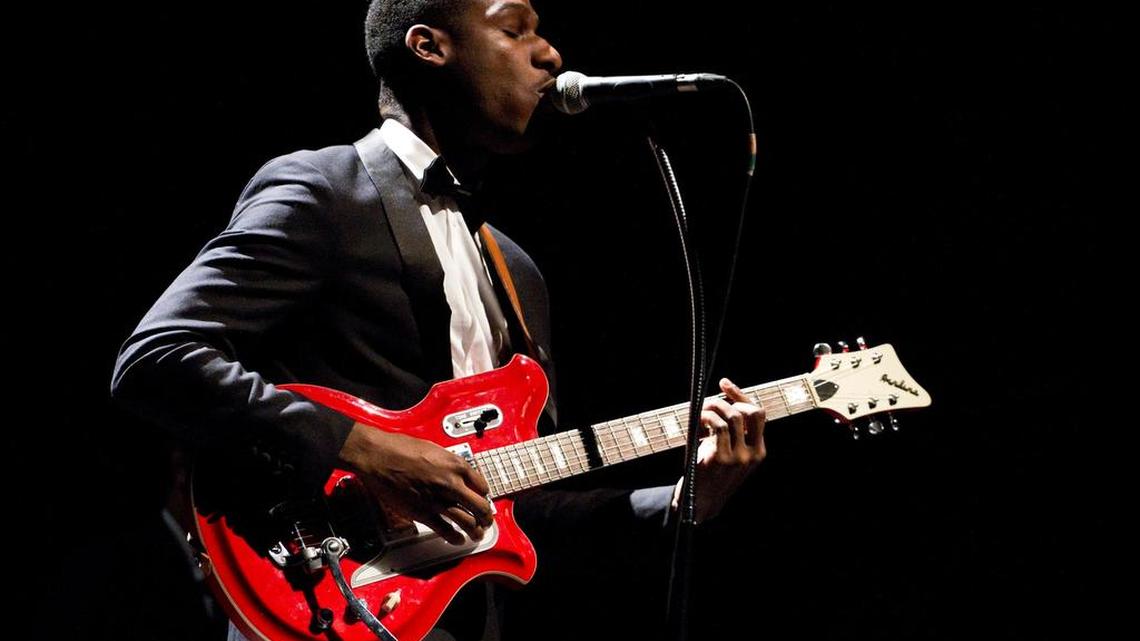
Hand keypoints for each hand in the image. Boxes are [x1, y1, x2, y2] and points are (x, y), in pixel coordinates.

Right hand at [338, 422, 493, 544]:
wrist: (377, 456)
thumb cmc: (400, 448)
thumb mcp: (433, 449)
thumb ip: (448, 463)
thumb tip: (456, 472)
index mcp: (456, 465)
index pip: (482, 485)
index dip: (484, 494)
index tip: (482, 498)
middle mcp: (451, 483)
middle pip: (480, 506)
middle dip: (486, 516)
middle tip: (486, 520)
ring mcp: (437, 500)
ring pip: (467, 521)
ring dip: (475, 530)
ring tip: (477, 533)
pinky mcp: (422, 513)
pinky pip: (445, 530)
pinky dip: (455, 537)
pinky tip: (458, 539)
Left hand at [672, 377, 766, 522]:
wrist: (699, 503)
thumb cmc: (710, 474)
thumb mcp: (730, 454)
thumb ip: (733, 433)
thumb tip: (721, 400)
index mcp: (759, 451)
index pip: (759, 414)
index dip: (741, 395)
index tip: (725, 383)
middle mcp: (753, 454)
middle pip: (751, 411)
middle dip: (730, 398)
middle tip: (710, 400)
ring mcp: (738, 457)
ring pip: (732, 416)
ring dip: (714, 407)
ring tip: (701, 412)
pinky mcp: (721, 458)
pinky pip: (717, 425)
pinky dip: (706, 417)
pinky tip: (698, 421)